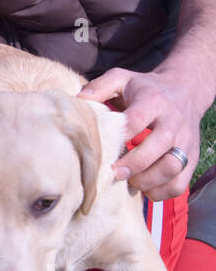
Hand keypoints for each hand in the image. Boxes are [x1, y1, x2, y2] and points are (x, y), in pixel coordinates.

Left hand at [79, 67, 201, 199]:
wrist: (185, 91)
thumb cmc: (145, 89)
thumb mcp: (123, 79)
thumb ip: (100, 87)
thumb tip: (77, 100)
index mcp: (153, 101)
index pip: (137, 121)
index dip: (120, 137)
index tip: (103, 151)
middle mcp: (173, 122)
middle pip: (158, 146)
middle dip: (134, 164)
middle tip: (114, 173)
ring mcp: (185, 141)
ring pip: (172, 167)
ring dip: (148, 180)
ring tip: (131, 181)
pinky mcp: (192, 157)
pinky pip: (181, 183)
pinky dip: (162, 192)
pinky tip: (146, 188)